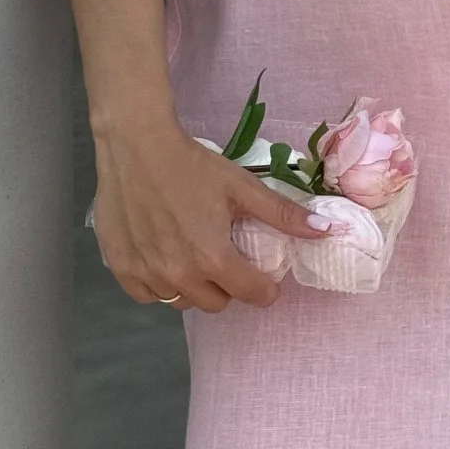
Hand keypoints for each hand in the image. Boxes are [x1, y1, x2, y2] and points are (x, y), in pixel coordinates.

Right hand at [90, 120, 334, 311]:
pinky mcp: (122, 270)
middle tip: (224, 255)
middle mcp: (181, 275)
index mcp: (214, 258)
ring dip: (193, 285)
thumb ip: (283, 214)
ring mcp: (149, 275)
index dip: (264, 286)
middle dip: (227, 285)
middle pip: (217, 303)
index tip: (262, 274)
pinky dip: (159, 284)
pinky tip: (163, 255)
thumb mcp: (242, 186)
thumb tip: (327, 231)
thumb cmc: (192, 164)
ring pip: (182, 301)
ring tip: (192, 252)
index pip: (252, 295)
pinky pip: (149, 296)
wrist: (137, 145)